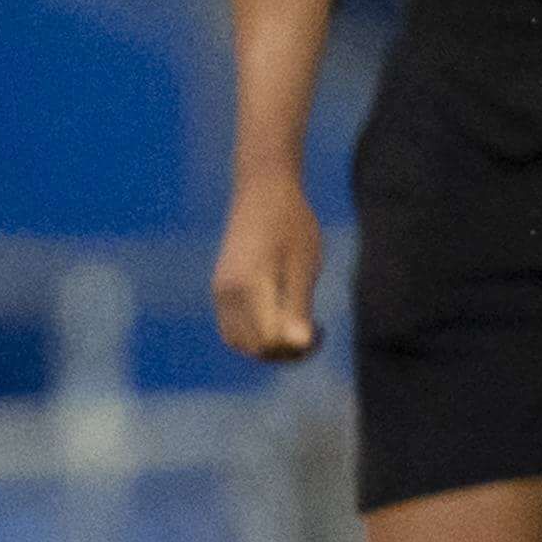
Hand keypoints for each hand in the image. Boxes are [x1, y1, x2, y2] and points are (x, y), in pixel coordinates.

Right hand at [212, 178, 323, 360]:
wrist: (263, 190)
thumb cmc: (291, 224)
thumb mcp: (303, 265)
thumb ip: (298, 308)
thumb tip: (298, 346)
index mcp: (248, 287)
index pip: (269, 342)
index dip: (298, 347)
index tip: (321, 329)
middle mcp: (226, 293)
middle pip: (253, 348)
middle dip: (285, 351)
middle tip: (315, 331)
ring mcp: (220, 292)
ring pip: (240, 343)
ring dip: (270, 346)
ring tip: (298, 327)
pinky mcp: (221, 290)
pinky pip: (234, 329)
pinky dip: (257, 334)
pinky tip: (280, 316)